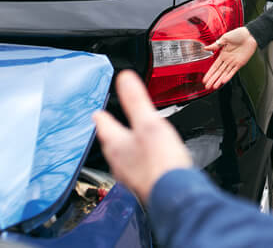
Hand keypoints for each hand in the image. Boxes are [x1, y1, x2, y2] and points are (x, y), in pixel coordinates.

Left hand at [93, 70, 192, 199]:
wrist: (174, 194)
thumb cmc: (160, 162)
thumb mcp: (149, 122)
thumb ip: (136, 100)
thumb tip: (124, 78)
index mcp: (116, 144)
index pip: (103, 124)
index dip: (101, 115)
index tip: (97, 112)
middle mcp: (119, 161)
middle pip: (111, 142)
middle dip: (112, 131)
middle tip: (110, 124)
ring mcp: (130, 175)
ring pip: (123, 156)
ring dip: (125, 146)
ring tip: (129, 140)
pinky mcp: (144, 184)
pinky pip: (136, 168)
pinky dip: (139, 160)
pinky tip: (148, 160)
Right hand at [202, 26, 257, 88]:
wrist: (250, 35)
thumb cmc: (239, 34)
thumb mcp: (224, 38)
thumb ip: (215, 45)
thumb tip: (205, 48)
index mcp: (223, 54)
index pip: (214, 66)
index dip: (209, 73)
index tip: (205, 79)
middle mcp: (228, 59)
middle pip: (218, 72)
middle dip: (212, 79)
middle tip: (207, 86)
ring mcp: (234, 62)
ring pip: (224, 73)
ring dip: (219, 80)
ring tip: (214, 86)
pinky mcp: (240, 63)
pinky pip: (233, 71)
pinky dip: (228, 76)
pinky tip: (223, 81)